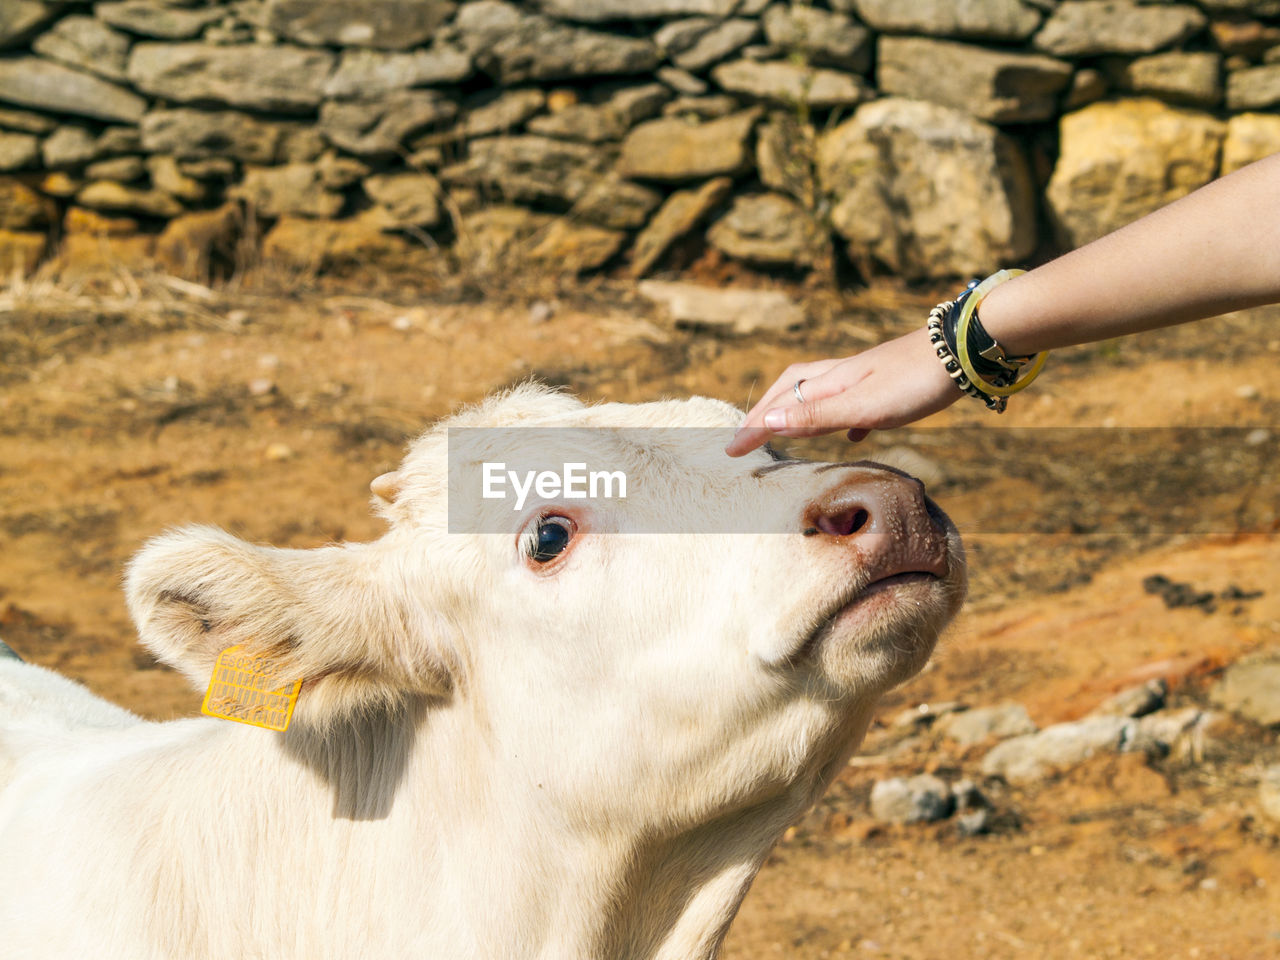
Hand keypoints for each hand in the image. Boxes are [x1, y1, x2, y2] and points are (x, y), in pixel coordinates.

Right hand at [724, 327, 962, 456]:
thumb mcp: (864, 405)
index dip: (753, 428)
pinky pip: (853, 403)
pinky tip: (853, 433)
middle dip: (765, 412)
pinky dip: (840, 418)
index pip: (779, 405)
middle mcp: (842, 375)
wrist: (965, 349)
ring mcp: (866, 378)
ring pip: (819, 394)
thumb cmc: (916, 381)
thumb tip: (767, 420)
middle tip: (746, 436)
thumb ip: (818, 415)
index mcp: (831, 381)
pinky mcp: (889, 384)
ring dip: (796, 412)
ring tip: (784, 431)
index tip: (730, 452)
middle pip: (790, 390)